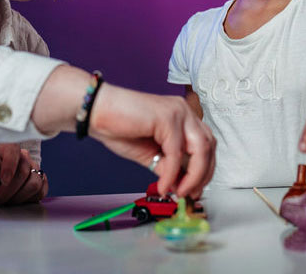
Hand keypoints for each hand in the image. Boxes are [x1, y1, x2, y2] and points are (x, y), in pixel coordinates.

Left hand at [0, 144, 47, 206]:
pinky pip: (40, 192)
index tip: (3, 181)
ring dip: (18, 198)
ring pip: (34, 184)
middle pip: (23, 173)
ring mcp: (35, 169)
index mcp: (6, 150)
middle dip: (7, 192)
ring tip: (5, 202)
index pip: (13, 151)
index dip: (9, 166)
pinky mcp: (41, 181)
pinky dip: (28, 200)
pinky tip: (16, 201)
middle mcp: (24, 157)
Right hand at [88, 84, 215, 198]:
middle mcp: (184, 111)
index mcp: (183, 117)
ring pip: (201, 148)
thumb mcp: (150, 154)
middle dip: (204, 174)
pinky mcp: (167, 118)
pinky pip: (176, 153)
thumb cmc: (119, 128)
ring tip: (179, 192)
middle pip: (209, 146)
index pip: (206, 144)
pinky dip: (171, 174)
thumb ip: (168, 166)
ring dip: (194, 176)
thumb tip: (181, 185)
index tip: (195, 190)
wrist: (96, 112)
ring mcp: (178, 112)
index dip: (205, 170)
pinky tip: (162, 185)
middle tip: (190, 193)